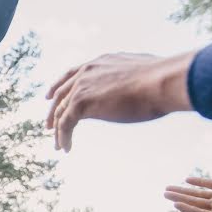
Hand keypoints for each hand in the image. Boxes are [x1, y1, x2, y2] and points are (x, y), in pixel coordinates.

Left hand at [46, 51, 193, 151]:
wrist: (162, 81)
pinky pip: (66, 123)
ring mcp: (83, 86)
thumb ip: (133, 78)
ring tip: (57, 144)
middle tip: (48, 126)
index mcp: (100, 62)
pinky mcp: (82, 103)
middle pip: (61, 92)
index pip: (72, 74)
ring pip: (61, 111)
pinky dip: (63, 137)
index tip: (51, 97)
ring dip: (58, 129)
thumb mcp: (144, 73)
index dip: (60, 86)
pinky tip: (65, 148)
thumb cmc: (163, 80)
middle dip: (53, 110)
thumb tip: (144, 83)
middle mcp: (87, 71)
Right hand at [164, 154, 211, 211]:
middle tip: (167, 188)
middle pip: (198, 194)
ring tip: (166, 195)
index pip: (210, 184)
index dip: (198, 182)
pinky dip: (189, 209)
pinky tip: (177, 206)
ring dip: (181, 199)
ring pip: (196, 203)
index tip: (186, 179)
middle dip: (182, 191)